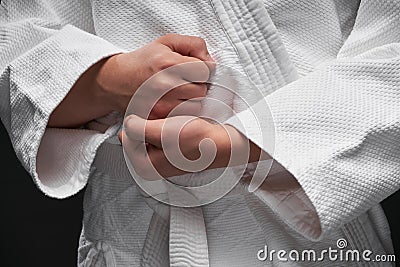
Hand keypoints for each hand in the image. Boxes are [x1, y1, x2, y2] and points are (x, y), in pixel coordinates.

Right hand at [96, 34, 213, 117]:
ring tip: (178, 92)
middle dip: (198, 84)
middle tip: (185, 81)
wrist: (116, 81)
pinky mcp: (159, 119)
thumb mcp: (167, 42)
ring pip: (196, 105)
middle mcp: (165, 85)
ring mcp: (162, 105)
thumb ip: (193, 44)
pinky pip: (185, 118)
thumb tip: (211, 61)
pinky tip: (174, 103)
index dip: (203, 68)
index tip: (194, 69)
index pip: (206, 69)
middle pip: (203, 89)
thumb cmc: (144, 61)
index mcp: (169, 64)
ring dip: (192, 99)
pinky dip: (183, 111)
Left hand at [121, 115, 264, 178]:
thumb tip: (128, 122)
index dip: (136, 121)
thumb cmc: (198, 141)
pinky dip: (165, 124)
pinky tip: (177, 121)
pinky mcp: (170, 149)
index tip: (150, 115)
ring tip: (172, 119)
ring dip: (156, 121)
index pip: (125, 136)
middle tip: (164, 117)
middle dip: (146, 122)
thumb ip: (137, 128)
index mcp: (145, 166)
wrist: (222, 143)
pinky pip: (159, 132)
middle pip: (136, 134)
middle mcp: (151, 165)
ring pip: (147, 131)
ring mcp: (161, 157)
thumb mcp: (162, 133)